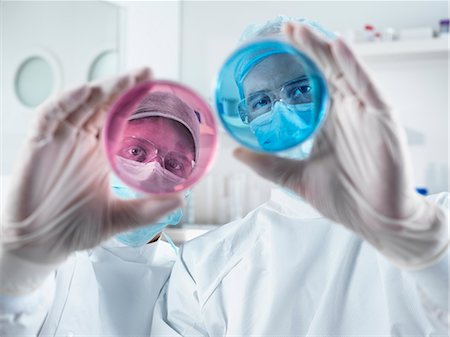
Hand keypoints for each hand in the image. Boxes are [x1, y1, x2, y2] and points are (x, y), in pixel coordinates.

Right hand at [1, 69, 181, 293]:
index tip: (156, 88)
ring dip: (101, 89)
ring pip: (80, 105)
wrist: (40, 245)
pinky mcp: (38, 146)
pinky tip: (86, 92)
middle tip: (145, 74)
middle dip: (123, 87)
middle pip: (103, 105)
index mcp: (102, 155)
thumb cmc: (75, 230)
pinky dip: (65, 102)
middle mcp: (83, 143)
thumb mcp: (119, 218)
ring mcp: (60, 142)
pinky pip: (49, 116)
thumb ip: (148, 210)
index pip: (119, 119)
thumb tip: (181, 201)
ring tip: (125, 80)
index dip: (135, 102)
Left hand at [234, 23, 447, 268]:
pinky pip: (368, 87)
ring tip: (301, 30)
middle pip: (326, 71)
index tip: (275, 47)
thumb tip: (239, 153)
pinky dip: (354, 66)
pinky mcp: (383, 120)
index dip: (296, 64)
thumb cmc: (345, 200)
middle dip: (306, 48)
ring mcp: (366, 113)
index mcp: (329, 122)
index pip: (312, 84)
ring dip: (323, 49)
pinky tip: (338, 48)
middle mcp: (347, 112)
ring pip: (344, 72)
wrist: (376, 222)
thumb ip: (270, 165)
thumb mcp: (297, 179)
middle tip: (285, 28)